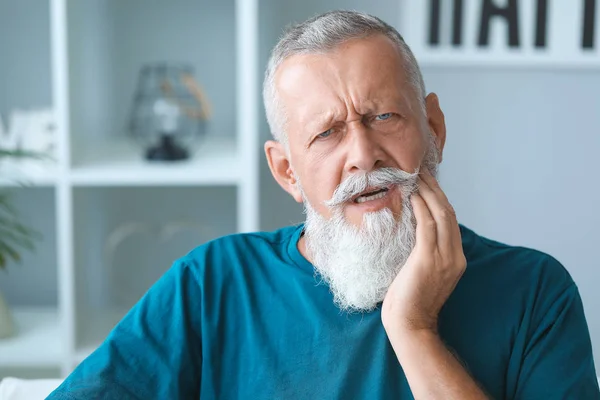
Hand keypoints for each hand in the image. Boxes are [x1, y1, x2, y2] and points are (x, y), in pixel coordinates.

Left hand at [381, 170, 465, 334]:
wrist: (410, 325)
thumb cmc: (410, 300)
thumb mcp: (424, 272)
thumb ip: (425, 252)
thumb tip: (415, 231)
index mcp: (456, 259)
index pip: (450, 221)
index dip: (440, 199)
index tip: (428, 182)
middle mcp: (455, 256)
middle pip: (448, 213)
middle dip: (435, 189)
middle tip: (422, 171)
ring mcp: (444, 258)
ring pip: (441, 215)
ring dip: (428, 192)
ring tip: (416, 176)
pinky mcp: (428, 259)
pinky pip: (427, 225)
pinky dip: (421, 207)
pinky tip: (412, 195)